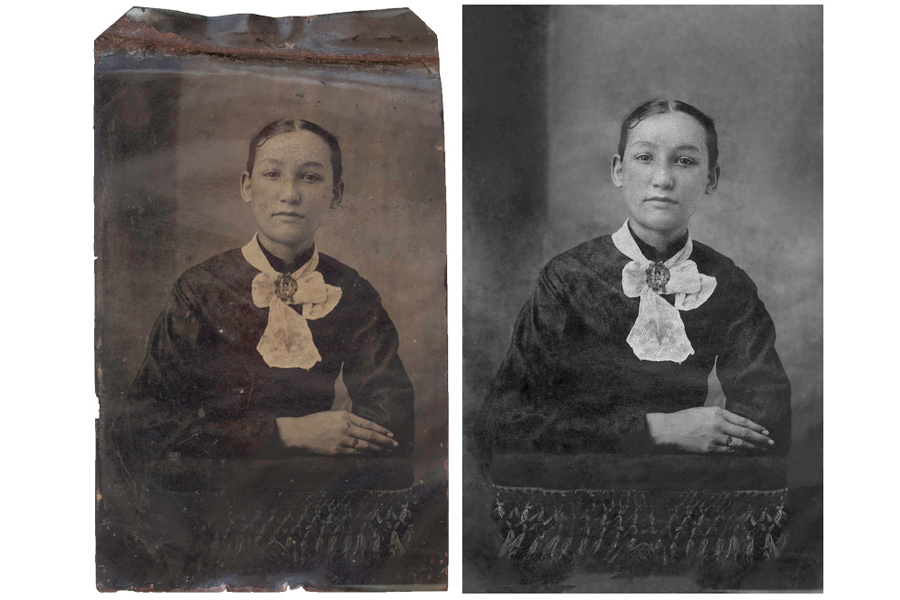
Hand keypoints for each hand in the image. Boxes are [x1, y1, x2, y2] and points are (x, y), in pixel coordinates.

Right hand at [275, 410, 398, 454]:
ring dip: (377, 449)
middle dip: (385, 440)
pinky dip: (365, 454)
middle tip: (396, 444)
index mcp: (345, 416)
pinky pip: (354, 453)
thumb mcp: (331, 415)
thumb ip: (346, 420)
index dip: (381, 429)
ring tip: (387, 451)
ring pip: (365, 445)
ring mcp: (342, 440)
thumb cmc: (313, 422)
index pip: (368, 423)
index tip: (391, 433)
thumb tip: (360, 426)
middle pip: (370, 435)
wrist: (298, 433)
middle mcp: (346, 428)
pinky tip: (372, 455)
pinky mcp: (337, 451)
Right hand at [645, 407, 773, 453]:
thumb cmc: (685, 418)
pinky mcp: (710, 449)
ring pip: (740, 444)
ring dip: (753, 447)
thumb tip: (735, 422)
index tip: (766, 431)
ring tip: (763, 449)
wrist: (669, 430)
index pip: (743, 420)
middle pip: (745, 433)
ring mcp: (715, 438)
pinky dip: (739, 452)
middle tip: (771, 443)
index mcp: (718, 412)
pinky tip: (746, 453)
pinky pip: (729, 451)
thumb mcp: (704, 411)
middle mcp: (719, 425)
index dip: (756, 427)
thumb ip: (719, 415)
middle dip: (760, 439)